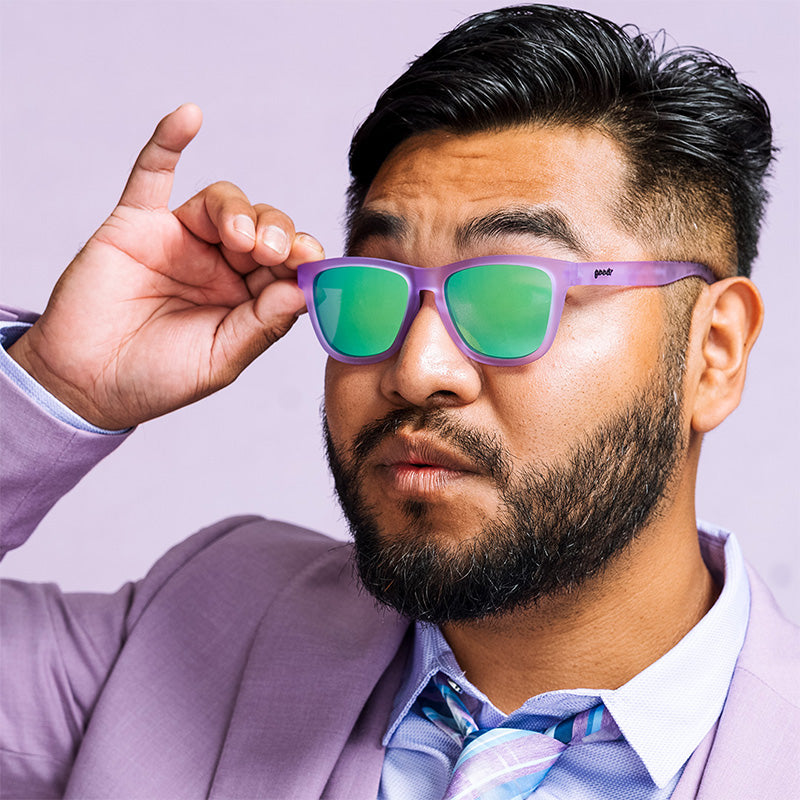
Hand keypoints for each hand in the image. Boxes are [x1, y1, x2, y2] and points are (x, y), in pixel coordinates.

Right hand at [9, 104, 323, 428]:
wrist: (87, 384)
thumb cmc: (157, 378)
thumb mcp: (221, 360)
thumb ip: (262, 324)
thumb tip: (304, 288)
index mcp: (248, 298)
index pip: (287, 265)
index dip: (303, 256)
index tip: (311, 260)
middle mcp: (220, 264)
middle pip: (263, 226)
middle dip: (274, 233)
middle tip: (269, 252)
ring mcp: (180, 240)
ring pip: (222, 201)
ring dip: (237, 210)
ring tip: (237, 237)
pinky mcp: (137, 224)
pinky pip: (152, 173)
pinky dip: (168, 142)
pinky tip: (190, 117)